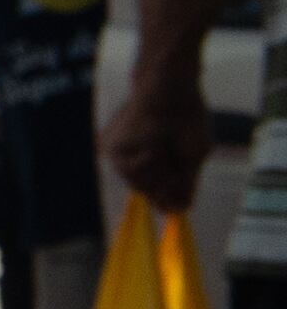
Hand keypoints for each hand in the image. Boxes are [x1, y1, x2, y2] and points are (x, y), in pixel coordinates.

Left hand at [100, 70, 218, 213]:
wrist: (173, 97)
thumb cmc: (188, 122)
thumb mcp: (194, 157)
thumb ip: (185, 184)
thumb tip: (181, 211)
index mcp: (161, 167)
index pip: (162, 196)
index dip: (170, 203)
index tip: (175, 208)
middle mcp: (141, 165)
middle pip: (152, 196)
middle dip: (168, 185)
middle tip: (173, 162)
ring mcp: (126, 159)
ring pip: (141, 187)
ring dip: (159, 171)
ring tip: (163, 149)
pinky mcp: (114, 151)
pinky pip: (131, 172)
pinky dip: (147, 161)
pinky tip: (151, 146)